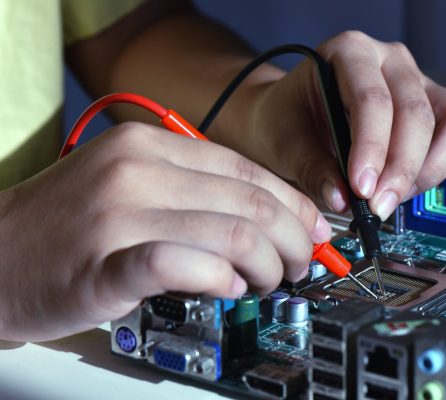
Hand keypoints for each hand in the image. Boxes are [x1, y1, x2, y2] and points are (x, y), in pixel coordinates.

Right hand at [0, 123, 329, 340]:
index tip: (314, 231)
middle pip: (251, 203)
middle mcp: (138, 170)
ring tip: (266, 282)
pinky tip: (228, 288)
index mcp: (150, 145)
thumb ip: (195, 192)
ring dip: (266, 265)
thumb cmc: (69, 223)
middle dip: (293, 240)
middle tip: (299, 265)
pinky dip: (221, 279)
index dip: (294, 205)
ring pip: (232, 234)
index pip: (248, 170)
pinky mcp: (105, 263)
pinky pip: (184, 265)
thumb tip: (269, 217)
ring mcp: (119, 214)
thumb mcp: (132, 181)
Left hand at [220, 31, 445, 218]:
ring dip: (435, 166)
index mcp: (349, 52)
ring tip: (402, 196)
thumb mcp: (284, 142)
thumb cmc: (286, 120)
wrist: (288, 116)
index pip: (372, 99)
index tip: (363, 189)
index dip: (372, 148)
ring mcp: (419, 82)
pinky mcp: (438, 106)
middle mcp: (390, 61)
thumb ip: (312, 168)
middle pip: (417, 113)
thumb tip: (344, 199)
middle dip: (402, 169)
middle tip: (381, 206)